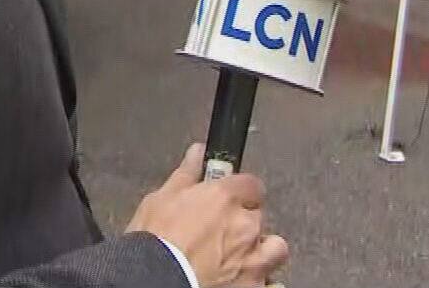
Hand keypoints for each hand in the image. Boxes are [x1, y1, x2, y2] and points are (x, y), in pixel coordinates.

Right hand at [127, 144, 288, 286]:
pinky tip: (245, 281)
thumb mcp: (160, 200)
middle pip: (259, 216)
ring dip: (262, 251)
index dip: (240, 192)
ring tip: (240, 259)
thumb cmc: (154, 244)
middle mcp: (245, 227)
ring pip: (275, 248)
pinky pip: (273, 284)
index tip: (230, 199)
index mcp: (225, 199)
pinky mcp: (254, 287)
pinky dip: (264, 283)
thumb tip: (197, 154)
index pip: (251, 185)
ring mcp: (253, 260)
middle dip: (244, 223)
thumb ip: (185, 175)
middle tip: (222, 234)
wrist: (152, 281)